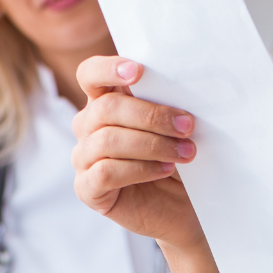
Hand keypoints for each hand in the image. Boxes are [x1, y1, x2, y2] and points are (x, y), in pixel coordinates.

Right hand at [72, 56, 204, 251]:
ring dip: (153, 144)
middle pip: (106, 108)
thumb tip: (186, 81)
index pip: (90, 74)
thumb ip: (169, 101)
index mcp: (106, 99)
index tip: (138, 72)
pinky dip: (141, 169)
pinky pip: (106, 172)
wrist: (185, 204)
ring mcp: (84, 157)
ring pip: (108, 140)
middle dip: (152, 115)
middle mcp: (88, 126)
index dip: (108, 69)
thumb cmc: (179, 155)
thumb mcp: (176, 124)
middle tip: (187, 126)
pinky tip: (165, 170)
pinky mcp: (87, 188)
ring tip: (186, 152)